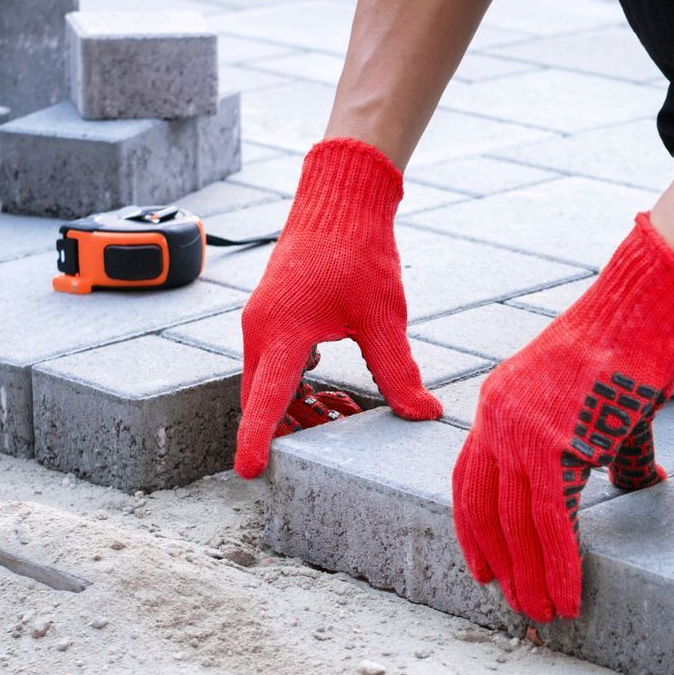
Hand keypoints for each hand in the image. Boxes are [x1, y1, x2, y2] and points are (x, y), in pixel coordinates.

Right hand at [234, 138, 440, 477]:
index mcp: (282, 333)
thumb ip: (399, 372)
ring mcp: (263, 324)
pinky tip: (335, 390)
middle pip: (264, 400)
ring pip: (270, 386)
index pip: (265, 400)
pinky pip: (276, 368)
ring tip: (346, 412)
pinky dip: (300, 386)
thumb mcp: (383, 318)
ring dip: (301, 407)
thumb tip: (425, 414)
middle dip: (294, 428)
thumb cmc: (358, 252)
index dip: (257, 440)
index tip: (248, 472)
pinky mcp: (273, 318)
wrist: (340, 202)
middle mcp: (261, 331)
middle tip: (338, 433)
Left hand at [452, 215, 673, 620]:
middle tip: (519, 604)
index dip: (475, 531)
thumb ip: (608, 453)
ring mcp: (522, 432)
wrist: (642, 312)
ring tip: (546, 613)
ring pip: (516, 524)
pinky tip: (569, 592)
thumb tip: (635, 484)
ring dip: (531, 577)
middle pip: (486, 510)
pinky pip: (553, 520)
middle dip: (503, 566)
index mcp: (497, 406)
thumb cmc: (630, 350)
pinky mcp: (556, 444)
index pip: (470, 481)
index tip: (484, 570)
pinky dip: (560, 564)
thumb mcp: (604, 407)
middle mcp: (497, 420)